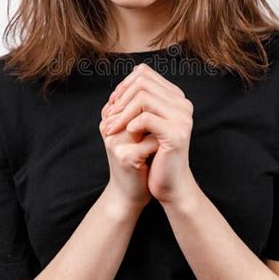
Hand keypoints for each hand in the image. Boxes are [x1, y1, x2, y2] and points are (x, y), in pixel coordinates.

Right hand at [99, 90, 158, 212]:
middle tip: (170, 118)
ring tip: (166, 132)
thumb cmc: (137, 161)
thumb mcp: (138, 133)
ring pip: (145, 119)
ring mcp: (115, 141)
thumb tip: (158, 86)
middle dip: (157, 108)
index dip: (151, 94)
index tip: (166, 105)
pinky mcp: (125, 157)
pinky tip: (163, 149)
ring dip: (160, 125)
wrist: (130, 193)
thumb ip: (142, 112)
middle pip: (137, 101)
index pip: (129, 90)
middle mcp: (108, 126)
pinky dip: (160, 144)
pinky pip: (151, 142)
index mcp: (109, 118)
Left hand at [102, 63, 195, 204]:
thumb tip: (116, 90)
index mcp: (175, 98)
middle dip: (121, 99)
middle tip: (109, 119)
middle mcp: (182, 104)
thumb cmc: (154, 155)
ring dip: (123, 113)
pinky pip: (147, 118)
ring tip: (112, 129)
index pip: (144, 73)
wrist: (168, 184)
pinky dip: (132, 124)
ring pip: (144, 97)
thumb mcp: (142, 126)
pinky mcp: (177, 134)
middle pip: (143, 82)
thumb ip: (135, 106)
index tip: (112, 104)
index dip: (123, 85)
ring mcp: (182, 118)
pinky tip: (129, 134)